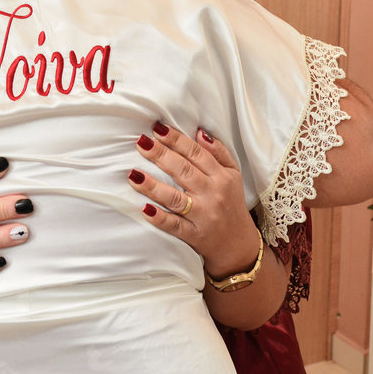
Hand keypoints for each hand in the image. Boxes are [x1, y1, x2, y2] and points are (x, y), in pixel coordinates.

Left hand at [130, 124, 259, 277]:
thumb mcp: (233, 175)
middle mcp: (212, 193)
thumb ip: (219, 152)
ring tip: (134, 175)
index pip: (196, 153)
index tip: (157, 129)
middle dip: (161, 155)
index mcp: (221, 176)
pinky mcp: (194, 235)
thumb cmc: (232, 203)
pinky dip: (160, 218)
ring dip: (153, 186)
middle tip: (141, 143)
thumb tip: (199, 132)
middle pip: (183, 171)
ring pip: (175, 198)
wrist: (238, 244)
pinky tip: (144, 208)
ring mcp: (203, 215)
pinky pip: (174, 225)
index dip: (176, 139)